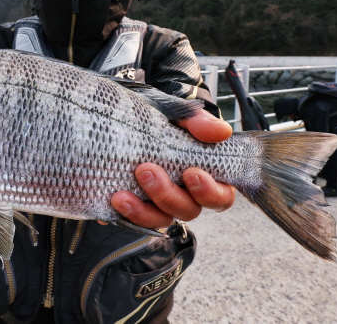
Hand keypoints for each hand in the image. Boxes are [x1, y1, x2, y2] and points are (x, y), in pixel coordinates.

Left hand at [110, 110, 235, 228]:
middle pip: (188, 210)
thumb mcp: (182, 116)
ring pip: (160, 219)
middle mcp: (187, 196)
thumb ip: (200, 123)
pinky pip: (134, 220)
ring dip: (142, 210)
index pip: (220, 197)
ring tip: (122, 195)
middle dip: (167, 194)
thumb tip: (222, 132)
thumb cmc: (168, 120)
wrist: (135, 117)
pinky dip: (124, 213)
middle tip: (146, 170)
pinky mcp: (138, 207)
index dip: (209, 192)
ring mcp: (161, 204)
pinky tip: (114, 199)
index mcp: (207, 177)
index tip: (190, 173)